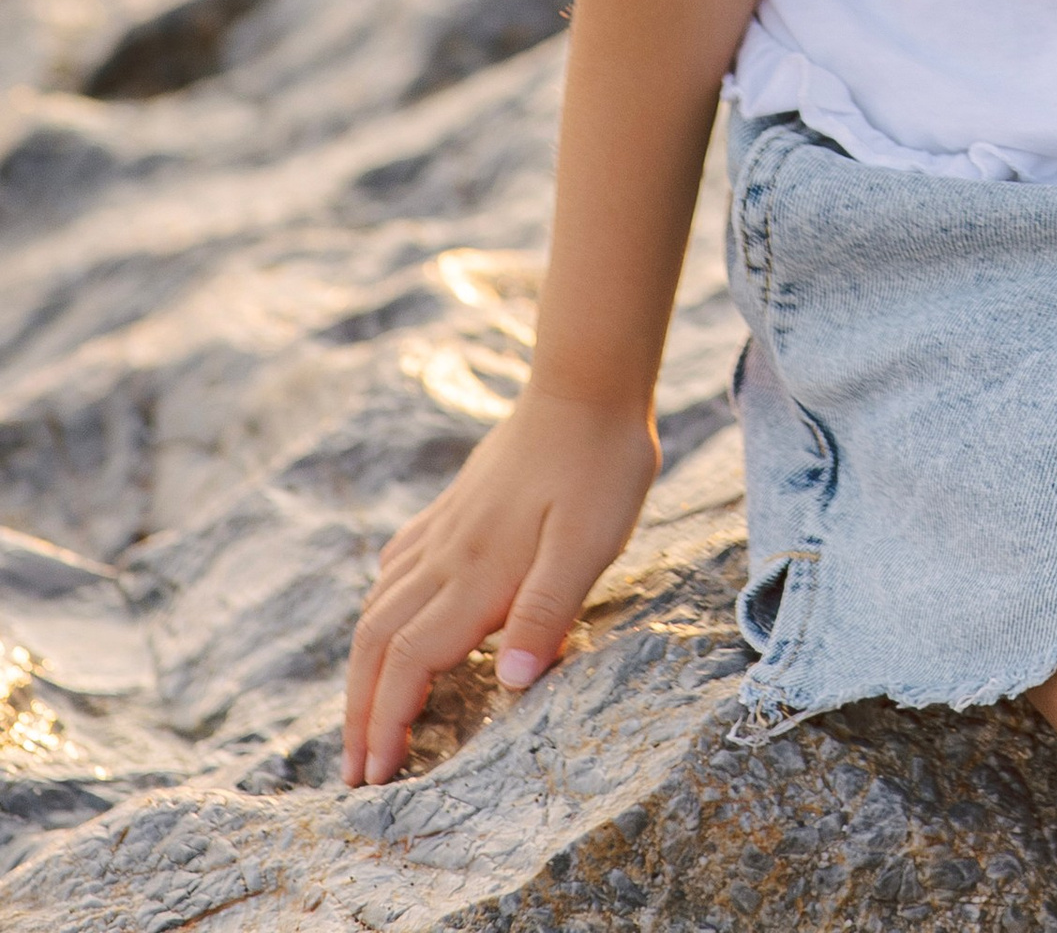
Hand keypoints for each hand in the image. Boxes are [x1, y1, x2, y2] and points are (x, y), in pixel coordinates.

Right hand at [342, 388, 660, 784]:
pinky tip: (386, 615)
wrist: (586, 383)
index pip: (410, 663)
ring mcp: (445, 529)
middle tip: (355, 770)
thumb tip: (512, 685)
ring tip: (362, 714)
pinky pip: (397, 567)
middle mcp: (448, 555)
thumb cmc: (598, 466)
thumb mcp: (589, 543)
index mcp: (477, 574)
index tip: (374, 777)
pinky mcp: (454, 508)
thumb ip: (548, 611)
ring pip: (378, 608)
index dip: (388, 723)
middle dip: (359, 712)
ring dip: (363, 669)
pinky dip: (379, 607)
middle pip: (377, 644)